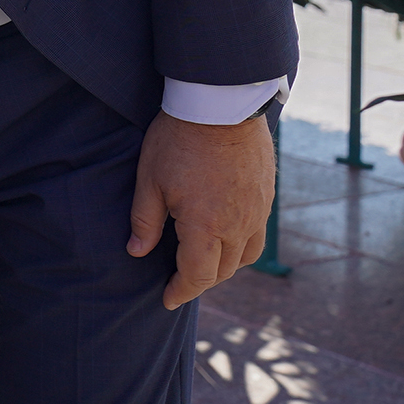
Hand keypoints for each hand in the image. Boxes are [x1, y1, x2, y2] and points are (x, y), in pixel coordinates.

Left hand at [127, 111, 275, 308]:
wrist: (221, 104)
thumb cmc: (178, 139)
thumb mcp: (150, 179)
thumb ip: (144, 221)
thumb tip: (137, 253)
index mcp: (206, 226)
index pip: (197, 276)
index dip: (181, 291)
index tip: (168, 299)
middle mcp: (238, 225)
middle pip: (223, 271)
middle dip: (200, 281)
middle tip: (179, 280)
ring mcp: (257, 211)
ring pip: (245, 256)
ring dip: (224, 266)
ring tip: (202, 262)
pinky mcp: (266, 196)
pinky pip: (258, 234)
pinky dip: (240, 245)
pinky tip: (224, 235)